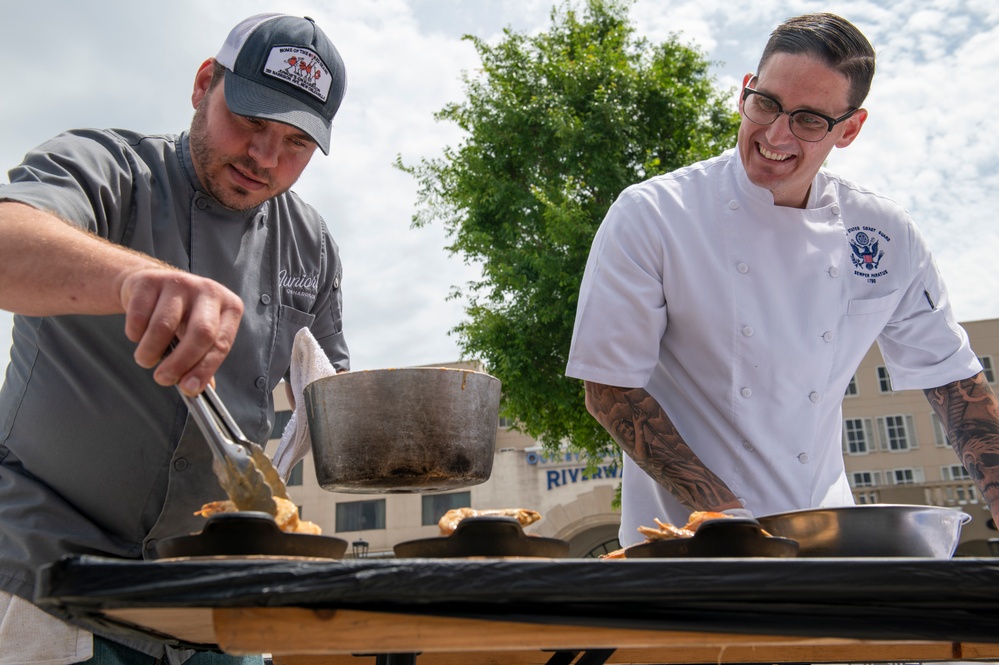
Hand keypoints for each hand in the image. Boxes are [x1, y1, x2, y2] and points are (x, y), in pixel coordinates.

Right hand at [119, 268, 243, 394]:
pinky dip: (135, 335)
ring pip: (163, 327)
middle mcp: (209, 291)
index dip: (205, 369)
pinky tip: (139, 335)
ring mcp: (180, 282)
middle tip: (163, 379)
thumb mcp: (199, 335)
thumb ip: (202, 361)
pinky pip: (139, 318)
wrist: (150, 286)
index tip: (189, 389)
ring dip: (150, 352)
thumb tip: (198, 390)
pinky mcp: (150, 280)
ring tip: (146, 359)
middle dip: (180, 363)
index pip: (221, 343)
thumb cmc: (181, 316)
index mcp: (229, 307)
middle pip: (200, 333)